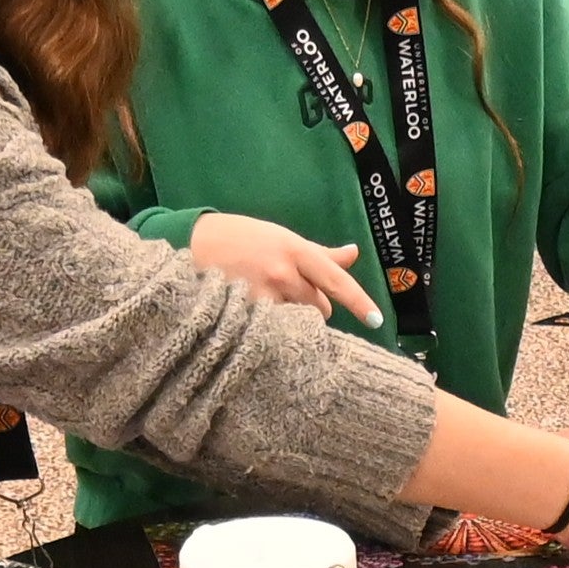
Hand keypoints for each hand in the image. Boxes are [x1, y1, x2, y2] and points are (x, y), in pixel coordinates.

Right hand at [189, 213, 382, 326]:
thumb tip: (354, 252)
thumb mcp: (282, 238)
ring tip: (266, 298)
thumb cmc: (242, 237)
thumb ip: (319, 253)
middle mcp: (283, 272)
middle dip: (312, 306)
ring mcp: (263, 295)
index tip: (377, 320)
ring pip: (295, 320)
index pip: (336, 280)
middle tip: (288, 293)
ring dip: (291, 317)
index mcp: (296, 250)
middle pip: (318, 307)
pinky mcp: (244, 314)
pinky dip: (271, 327)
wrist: (191, 242)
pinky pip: (272, 330)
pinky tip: (255, 315)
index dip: (359, 302)